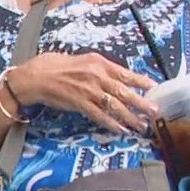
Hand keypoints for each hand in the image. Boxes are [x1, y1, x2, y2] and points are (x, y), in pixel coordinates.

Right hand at [6, 52, 156, 133]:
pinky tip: (121, 130)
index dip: (141, 82)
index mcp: (98, 63)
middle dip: (142, 103)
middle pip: (125, 91)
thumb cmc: (53, 66)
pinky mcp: (80, 103)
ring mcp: (89, 90)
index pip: (125, 73)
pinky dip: (111, 123)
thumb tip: (113, 77)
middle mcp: (96, 75)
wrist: (34, 78)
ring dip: (130, 117)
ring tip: (142, 125)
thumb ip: (98, 68)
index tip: (154, 88)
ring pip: (115, 105)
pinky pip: (100, 115)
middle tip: (156, 111)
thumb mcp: (80, 60)